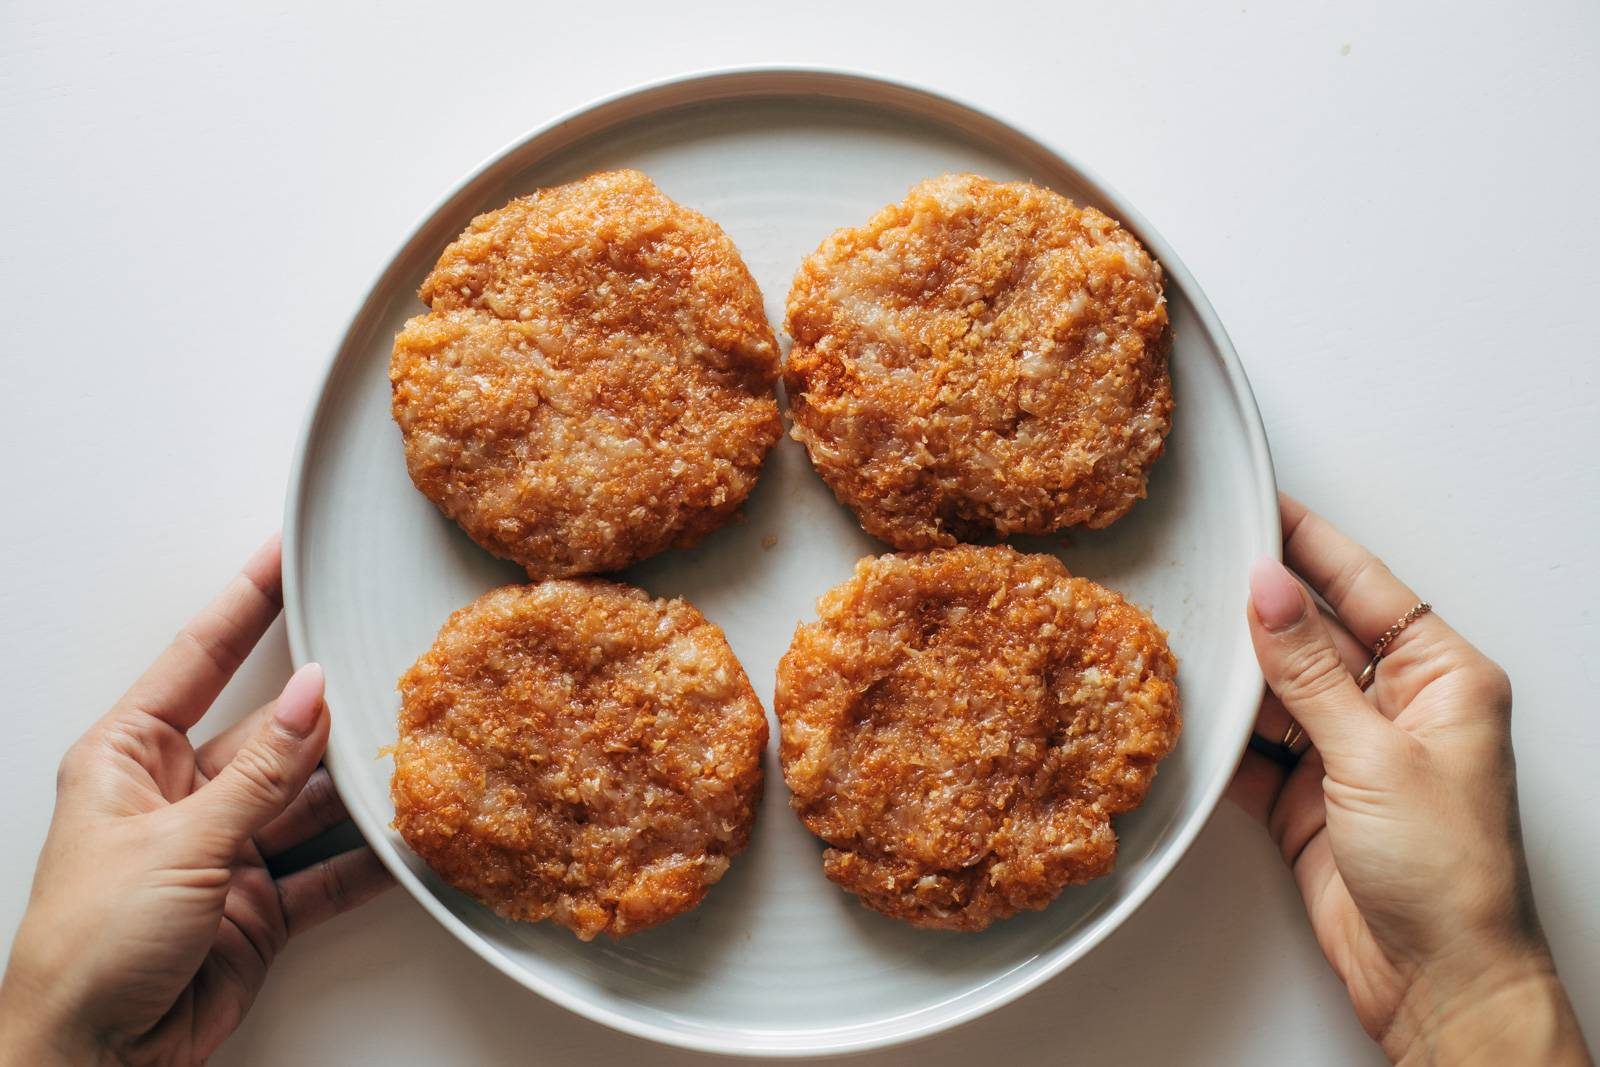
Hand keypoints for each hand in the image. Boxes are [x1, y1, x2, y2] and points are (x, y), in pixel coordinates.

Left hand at [0, 535, 392, 1065]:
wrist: (90, 1060)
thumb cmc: (88, 946)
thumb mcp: (177, 842)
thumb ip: (260, 772)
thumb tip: (314, 694)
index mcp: (130, 758)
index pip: (199, 658)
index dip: (246, 602)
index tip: (285, 552)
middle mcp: (180, 796)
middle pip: (272, 733)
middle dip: (329, 711)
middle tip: (389, 668)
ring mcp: (223, 851)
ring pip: (307, 800)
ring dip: (357, 787)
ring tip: (416, 754)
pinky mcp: (258, 907)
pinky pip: (326, 871)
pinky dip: (367, 861)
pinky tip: (408, 842)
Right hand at [1230, 496, 1589, 1064]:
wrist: (1436, 982)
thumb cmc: (1449, 874)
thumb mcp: (1375, 755)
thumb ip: (1310, 671)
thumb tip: (1269, 592)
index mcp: (1442, 678)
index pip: (1366, 586)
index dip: (1310, 544)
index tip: (1262, 507)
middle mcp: (1396, 708)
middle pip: (1314, 635)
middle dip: (1259, 609)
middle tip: (1200, 570)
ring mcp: (1350, 754)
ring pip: (1278, 691)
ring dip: (1236, 676)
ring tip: (1183, 639)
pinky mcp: (1309, 800)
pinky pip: (1255, 752)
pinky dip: (1223, 739)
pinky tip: (1192, 716)